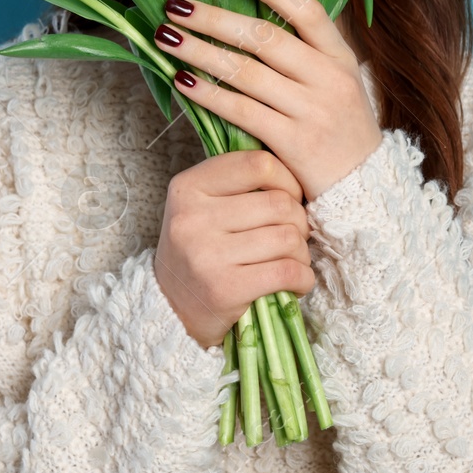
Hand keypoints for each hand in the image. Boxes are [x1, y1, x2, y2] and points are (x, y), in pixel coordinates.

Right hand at [153, 150, 314, 348]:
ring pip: (287, 238)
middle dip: (299, 221)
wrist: (170, 308)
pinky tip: (295, 281)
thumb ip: (238, 183)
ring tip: (293, 259)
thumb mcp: (201, 206)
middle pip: (279, 203)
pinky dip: (302, 278)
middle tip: (294, 234)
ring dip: (301, 252)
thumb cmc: (198, 250)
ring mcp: (207, 254)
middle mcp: (193, 217)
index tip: (289, 197)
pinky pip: (287, 272)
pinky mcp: (224, 289)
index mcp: (188, 187)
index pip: (258, 164)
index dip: (287, 180)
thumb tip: (295, 172)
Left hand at [154, 0, 383, 202]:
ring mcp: (312, 111)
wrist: (367, 192)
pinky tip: (183, 82)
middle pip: (265, 37)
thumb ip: (306, 54)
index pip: (307, 10)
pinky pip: (242, 111)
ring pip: (246, 72)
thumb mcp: (339, 84)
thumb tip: (254, 15)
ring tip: (166, 37)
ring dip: (200, 52)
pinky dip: (209, 94)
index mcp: (341, 58)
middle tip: (176, 4)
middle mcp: (329, 79)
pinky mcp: (293, 143)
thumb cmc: (341, 132)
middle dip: (215, 18)